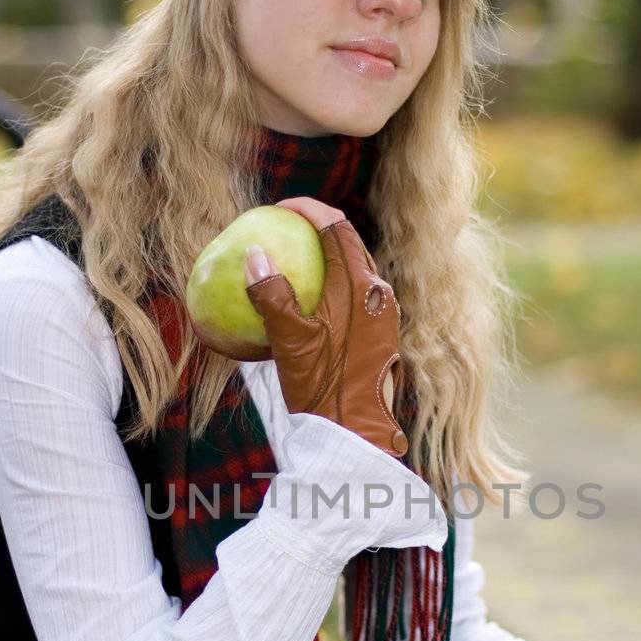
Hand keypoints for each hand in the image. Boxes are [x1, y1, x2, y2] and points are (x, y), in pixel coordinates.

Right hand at [243, 195, 407, 457]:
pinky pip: (356, 296)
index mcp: (361, 285)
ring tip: (295, 259)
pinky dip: (332, 285)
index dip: (307, 208)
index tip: (280, 207)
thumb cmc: (322, 386)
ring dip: (327, 256)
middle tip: (286, 227)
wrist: (357, 433)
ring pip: (355, 269)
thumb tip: (255, 254)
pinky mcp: (382, 334)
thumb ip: (271, 294)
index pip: (336, 225)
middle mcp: (379, 294)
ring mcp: (385, 315)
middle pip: (349, 242)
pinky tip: (307, 301)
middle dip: (318, 227)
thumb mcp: (289, 340)